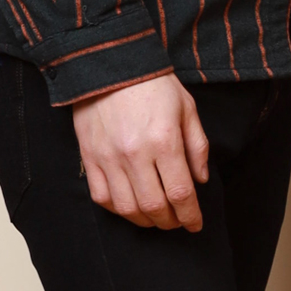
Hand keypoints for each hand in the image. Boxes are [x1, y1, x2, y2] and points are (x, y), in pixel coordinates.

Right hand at [71, 74, 210, 232]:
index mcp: (164, 141)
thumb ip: (197, 147)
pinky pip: (101, 197)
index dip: (190, 215)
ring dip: (144, 220)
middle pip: (154, 206)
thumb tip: (200, 180)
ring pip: (127, 208)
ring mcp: (109, 158)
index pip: (180, 193)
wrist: (110, 65)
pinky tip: (130, 206)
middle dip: (170, 221)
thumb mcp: (188, 109)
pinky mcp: (89, 158)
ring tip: (156, 218)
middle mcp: (135, 155)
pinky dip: (117, 209)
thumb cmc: (154, 85)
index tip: (196, 224)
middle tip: (178, 221)